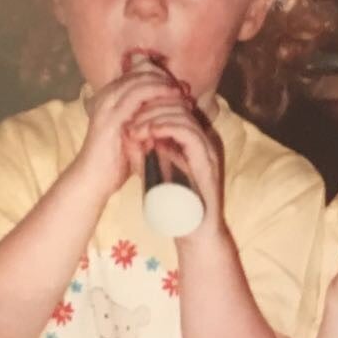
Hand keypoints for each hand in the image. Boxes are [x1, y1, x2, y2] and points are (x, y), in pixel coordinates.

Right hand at [70, 68, 186, 194]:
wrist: (93, 179)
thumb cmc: (116, 161)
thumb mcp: (134, 134)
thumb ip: (147, 119)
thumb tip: (172, 111)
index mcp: (109, 97)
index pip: (138, 74)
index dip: (161, 77)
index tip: (181, 88)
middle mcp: (106, 95)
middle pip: (140, 72)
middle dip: (165, 77)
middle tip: (184, 88)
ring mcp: (108, 103)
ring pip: (141, 79)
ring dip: (164, 84)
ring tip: (181, 93)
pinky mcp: (112, 114)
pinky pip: (139, 94)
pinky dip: (159, 93)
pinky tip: (173, 100)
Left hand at [127, 97, 225, 230]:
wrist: (194, 231)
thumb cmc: (175, 205)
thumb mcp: (154, 170)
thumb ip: (146, 150)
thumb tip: (129, 130)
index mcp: (193, 141)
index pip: (175, 108)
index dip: (152, 105)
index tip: (129, 114)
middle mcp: (203, 140)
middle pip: (179, 105)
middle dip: (151, 106)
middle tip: (129, 117)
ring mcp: (208, 149)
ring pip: (184, 114)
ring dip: (156, 116)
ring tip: (136, 126)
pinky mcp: (208, 160)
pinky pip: (189, 133)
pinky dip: (167, 127)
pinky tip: (150, 131)